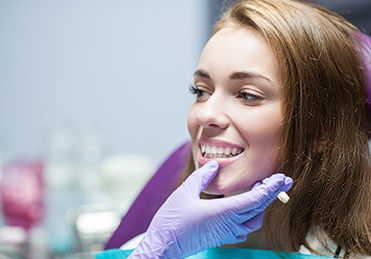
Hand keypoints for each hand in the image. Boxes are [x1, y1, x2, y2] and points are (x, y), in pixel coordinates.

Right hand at [129, 160, 292, 258]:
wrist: (164, 245)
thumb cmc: (172, 220)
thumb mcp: (185, 192)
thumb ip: (202, 176)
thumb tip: (214, 165)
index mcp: (223, 211)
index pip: (256, 199)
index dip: (271, 188)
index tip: (282, 178)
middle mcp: (229, 223)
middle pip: (259, 208)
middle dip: (273, 193)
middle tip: (282, 180)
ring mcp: (226, 232)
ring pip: (254, 220)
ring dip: (262, 205)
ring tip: (261, 191)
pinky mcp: (221, 237)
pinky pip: (244, 229)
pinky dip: (251, 217)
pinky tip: (245, 209)